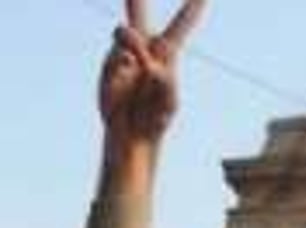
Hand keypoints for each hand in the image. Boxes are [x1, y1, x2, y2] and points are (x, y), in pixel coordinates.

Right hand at [100, 0, 205, 151]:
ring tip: (134, 63)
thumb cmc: (157, 117)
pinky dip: (121, 67)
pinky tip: (126, 76)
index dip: (192, 7)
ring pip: (124, 34)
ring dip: (130, 43)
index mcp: (168, 53)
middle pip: (139, 12)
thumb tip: (138, 51)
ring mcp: (124, 55)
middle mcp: (145, 49)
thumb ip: (158, 72)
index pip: (182, 23)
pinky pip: (115, 58)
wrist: (133, 133)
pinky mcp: (109, 65)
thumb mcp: (167, 98)